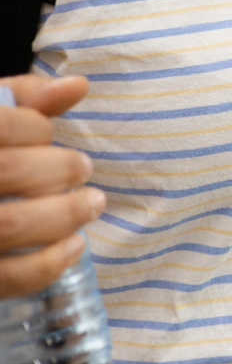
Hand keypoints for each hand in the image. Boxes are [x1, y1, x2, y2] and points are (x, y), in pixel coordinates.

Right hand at [0, 75, 101, 296]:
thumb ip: (21, 98)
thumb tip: (78, 85)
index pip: (0, 124)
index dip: (34, 125)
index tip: (47, 132)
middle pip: (8, 171)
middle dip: (61, 168)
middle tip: (84, 169)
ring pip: (10, 225)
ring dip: (65, 214)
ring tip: (91, 203)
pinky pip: (7, 277)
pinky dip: (48, 263)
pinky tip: (73, 245)